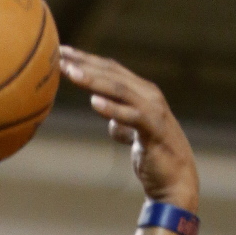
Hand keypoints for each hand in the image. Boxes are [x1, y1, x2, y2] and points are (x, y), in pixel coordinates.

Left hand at [59, 46, 198, 211]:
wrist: (176, 181)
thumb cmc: (155, 158)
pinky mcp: (154, 130)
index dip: (86, 59)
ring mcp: (153, 111)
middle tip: (59, 55)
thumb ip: (123, 124)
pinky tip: (94, 102)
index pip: (110, 70)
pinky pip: (131, 116)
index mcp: (142, 93)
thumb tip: (111, 124)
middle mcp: (149, 95)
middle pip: (112, 74)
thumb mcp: (134, 136)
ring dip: (93, 80)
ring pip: (119, 89)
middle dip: (84, 63)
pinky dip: (113, 109)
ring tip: (70, 73)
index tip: (61, 52)